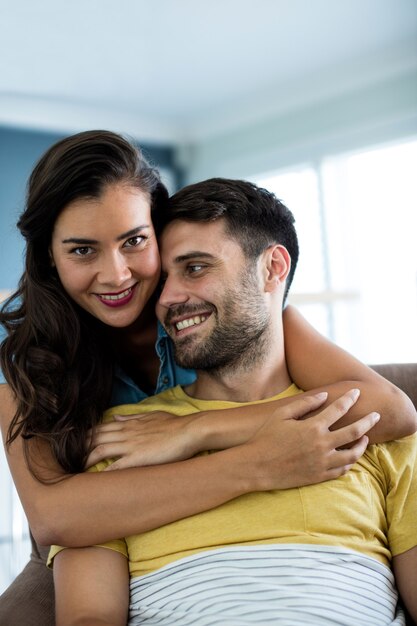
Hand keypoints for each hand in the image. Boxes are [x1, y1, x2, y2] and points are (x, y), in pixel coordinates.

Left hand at [86, 411, 199, 469]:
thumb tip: (117, 417)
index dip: (86, 436)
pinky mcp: (138, 458)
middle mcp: (126, 432)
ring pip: (100, 450)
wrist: (190, 431)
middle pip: (95, 438)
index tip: (75, 443)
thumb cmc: (174, 425)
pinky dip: (104, 473)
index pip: (100, 428)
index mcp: (129, 423)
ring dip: (86, 460)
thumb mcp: (152, 415)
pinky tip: (96, 480)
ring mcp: (131, 445)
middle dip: (79, 448)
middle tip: (68, 459)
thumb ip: (133, 417)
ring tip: (75, 470)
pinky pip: (116, 466)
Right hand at [243, 389, 379, 489]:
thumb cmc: (266, 437)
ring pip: (353, 454)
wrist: (257, 466)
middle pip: (355, 431)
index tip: (356, 392)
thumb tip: (324, 395)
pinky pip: (342, 470)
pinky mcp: (319, 476)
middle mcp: (322, 444)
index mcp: (313, 427)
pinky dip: (350, 462)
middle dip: (369, 421)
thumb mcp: (282, 415)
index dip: (350, 398)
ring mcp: (323, 462)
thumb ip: (305, 404)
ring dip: (362, 444)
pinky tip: (350, 456)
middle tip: (376, 415)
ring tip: (365, 438)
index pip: (339, 409)